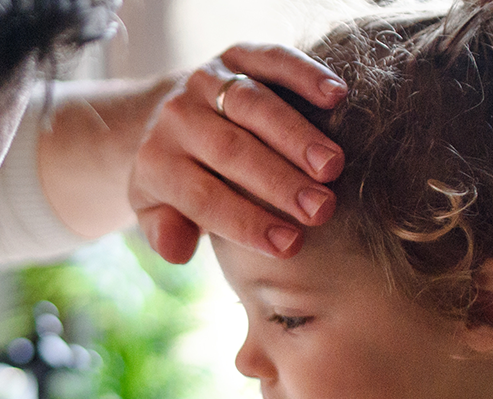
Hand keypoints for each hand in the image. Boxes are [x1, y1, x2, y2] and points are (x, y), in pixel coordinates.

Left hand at [130, 43, 347, 262]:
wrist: (164, 115)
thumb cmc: (177, 179)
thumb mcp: (155, 211)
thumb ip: (164, 232)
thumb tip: (176, 251)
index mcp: (157, 162)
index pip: (203, 197)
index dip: (246, 221)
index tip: (290, 245)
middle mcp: (178, 117)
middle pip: (230, 151)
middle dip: (279, 181)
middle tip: (321, 209)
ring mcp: (207, 81)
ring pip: (252, 105)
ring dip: (296, 135)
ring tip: (333, 166)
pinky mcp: (236, 55)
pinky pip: (270, 60)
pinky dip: (304, 74)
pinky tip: (337, 96)